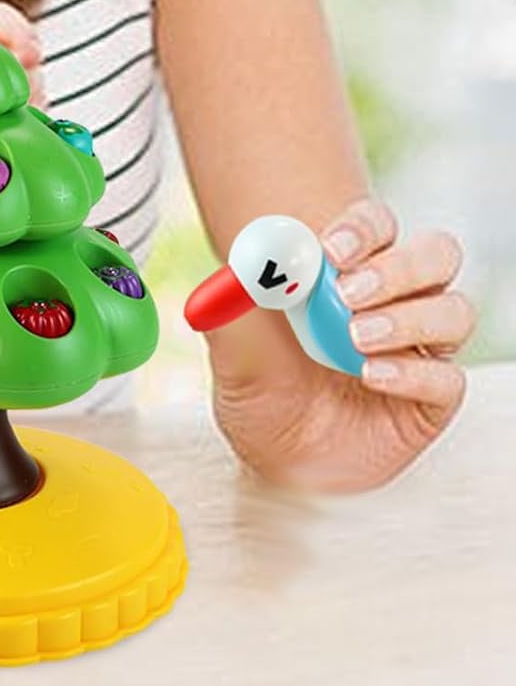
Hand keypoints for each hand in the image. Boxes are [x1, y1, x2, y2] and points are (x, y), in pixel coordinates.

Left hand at [205, 198, 474, 491]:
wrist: (270, 459)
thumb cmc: (257, 387)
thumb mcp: (231, 343)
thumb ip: (233, 303)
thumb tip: (236, 266)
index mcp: (348, 272)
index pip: (378, 226)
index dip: (362, 228)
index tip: (328, 248)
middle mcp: (393, 302)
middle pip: (434, 255)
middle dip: (397, 267)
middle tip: (348, 292)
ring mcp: (417, 349)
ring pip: (453, 311)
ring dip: (409, 318)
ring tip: (356, 337)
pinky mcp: (430, 400)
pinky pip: (448, 378)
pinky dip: (413, 373)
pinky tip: (371, 377)